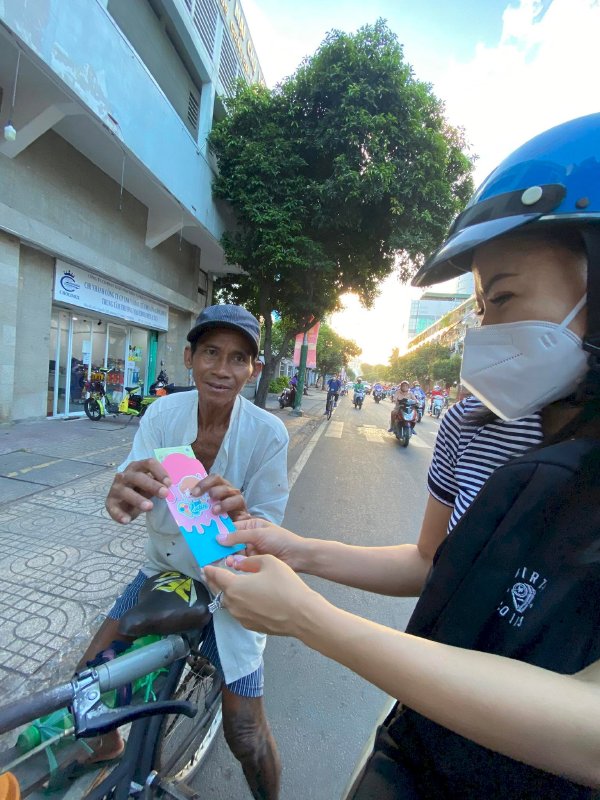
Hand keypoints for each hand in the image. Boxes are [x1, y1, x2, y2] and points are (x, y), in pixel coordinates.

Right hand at [106, 458, 170, 523]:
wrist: (124, 502)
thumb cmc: (141, 490)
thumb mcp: (151, 486)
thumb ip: (161, 485)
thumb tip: (177, 489)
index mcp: (138, 467)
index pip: (149, 463)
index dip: (160, 471)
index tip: (169, 483)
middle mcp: (125, 475)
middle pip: (138, 477)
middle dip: (152, 485)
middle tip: (165, 494)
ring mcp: (116, 488)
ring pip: (126, 492)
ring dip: (138, 499)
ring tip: (149, 507)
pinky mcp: (110, 502)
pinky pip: (113, 508)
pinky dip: (119, 514)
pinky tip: (126, 520)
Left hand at [192, 474, 249, 520]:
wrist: (234, 524)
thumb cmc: (217, 514)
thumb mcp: (207, 506)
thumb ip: (198, 503)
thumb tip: (182, 502)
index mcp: (221, 486)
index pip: (214, 478)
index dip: (204, 483)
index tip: (194, 493)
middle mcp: (231, 492)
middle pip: (224, 487)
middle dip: (215, 491)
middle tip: (208, 498)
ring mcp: (239, 503)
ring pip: (236, 498)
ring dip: (225, 504)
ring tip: (215, 511)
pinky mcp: (245, 515)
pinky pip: (244, 515)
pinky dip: (238, 518)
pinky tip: (232, 522)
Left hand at [204, 555, 320, 636]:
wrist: (300, 614)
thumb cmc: (285, 585)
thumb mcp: (269, 562)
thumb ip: (250, 561)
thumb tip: (239, 563)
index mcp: (234, 586)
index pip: (216, 576)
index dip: (209, 569)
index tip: (205, 566)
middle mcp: (233, 603)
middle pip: (217, 591)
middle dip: (212, 581)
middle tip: (209, 575)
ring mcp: (241, 617)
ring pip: (228, 602)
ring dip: (225, 593)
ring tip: (228, 586)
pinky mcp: (250, 625)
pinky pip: (239, 611)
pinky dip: (237, 603)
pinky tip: (246, 599)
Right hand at [216, 517, 307, 571]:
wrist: (297, 556)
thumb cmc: (280, 540)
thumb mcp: (258, 534)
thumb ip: (238, 536)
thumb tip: (219, 537)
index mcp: (251, 526)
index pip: (232, 528)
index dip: (221, 533)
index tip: (208, 539)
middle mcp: (250, 538)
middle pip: (231, 542)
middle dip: (224, 548)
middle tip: (214, 553)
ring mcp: (251, 551)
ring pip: (235, 554)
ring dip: (230, 557)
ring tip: (229, 561)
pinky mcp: (254, 563)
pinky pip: (241, 563)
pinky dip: (237, 564)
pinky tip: (235, 566)